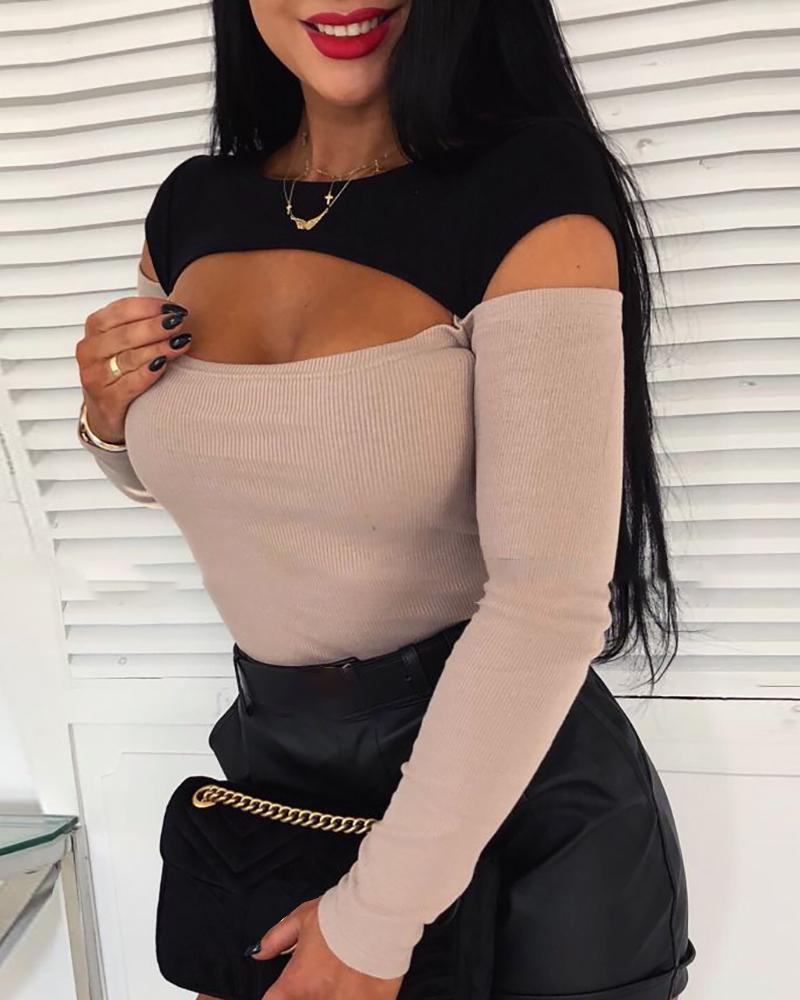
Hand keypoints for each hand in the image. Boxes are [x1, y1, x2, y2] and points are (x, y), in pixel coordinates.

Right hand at [76, 289, 192, 442]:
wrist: (107, 411)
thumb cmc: (122, 369)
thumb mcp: (125, 341)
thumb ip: (142, 322)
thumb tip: (174, 308)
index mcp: (95, 328)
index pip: (120, 310)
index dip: (149, 307)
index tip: (173, 308)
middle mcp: (89, 351)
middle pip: (125, 334)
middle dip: (156, 327)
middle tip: (180, 323)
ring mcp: (95, 376)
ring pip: (129, 358)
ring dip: (158, 348)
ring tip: (180, 342)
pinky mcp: (106, 400)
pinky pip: (130, 383)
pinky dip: (149, 372)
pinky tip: (165, 364)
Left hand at [248, 896, 404, 999]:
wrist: (377, 914)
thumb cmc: (339, 914)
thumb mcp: (301, 918)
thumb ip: (275, 939)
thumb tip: (257, 953)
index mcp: (296, 983)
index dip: (279, 996)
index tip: (287, 990)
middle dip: (306, 995)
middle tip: (318, 979)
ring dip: (330, 995)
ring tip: (338, 981)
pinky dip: (354, 998)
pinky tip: (356, 987)